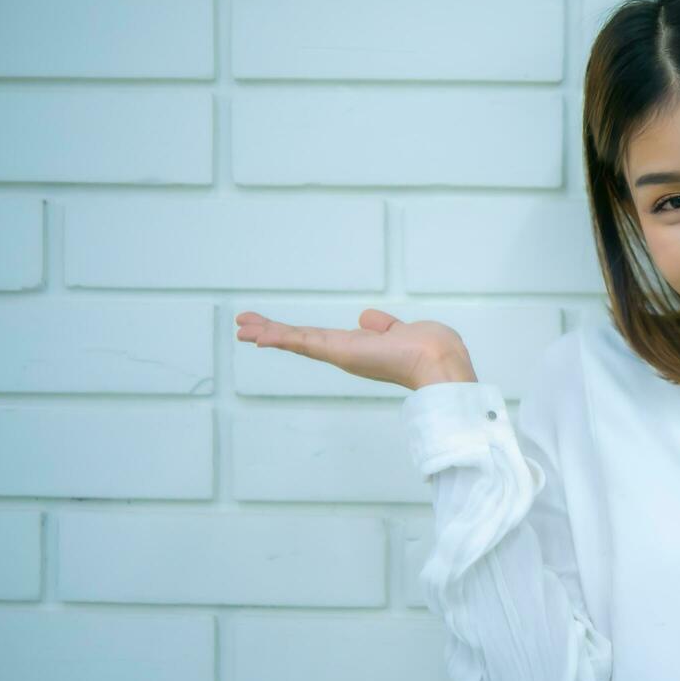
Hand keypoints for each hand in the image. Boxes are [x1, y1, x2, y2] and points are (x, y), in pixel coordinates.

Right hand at [234, 308, 477, 389]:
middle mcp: (347, 353)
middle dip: (273, 334)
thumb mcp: (403, 331)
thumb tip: (367, 318)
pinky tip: (256, 333)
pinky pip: (303, 341)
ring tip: (240, 328)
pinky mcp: (339, 351)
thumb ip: (384, 326)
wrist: (439, 362)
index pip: (321, 339)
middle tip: (243, 328)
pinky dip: (278, 336)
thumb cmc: (432, 349)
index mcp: (360, 349)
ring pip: (297, 341)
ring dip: (267, 333)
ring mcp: (341, 354)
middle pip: (302, 341)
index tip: (274, 331)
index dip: (297, 334)